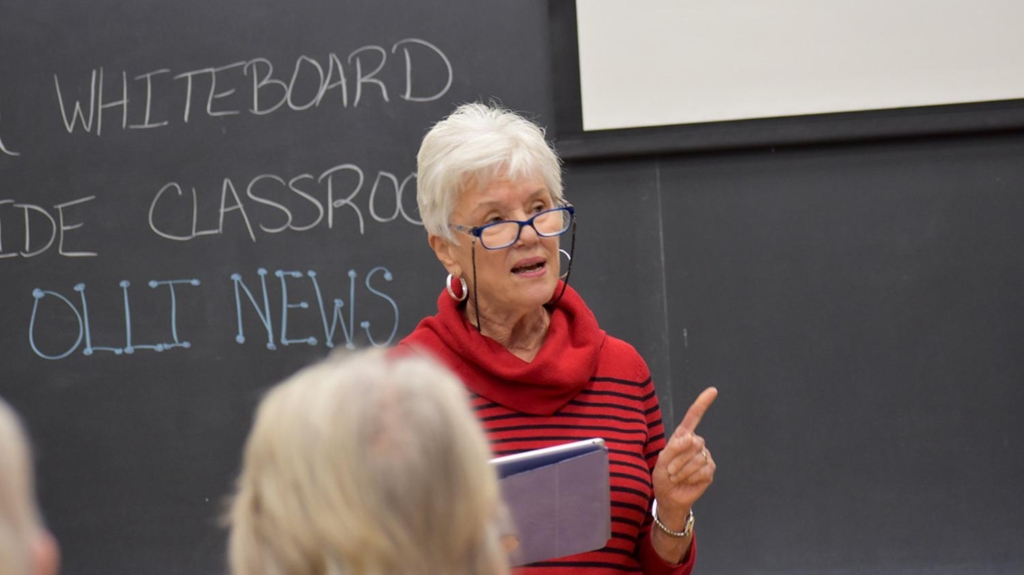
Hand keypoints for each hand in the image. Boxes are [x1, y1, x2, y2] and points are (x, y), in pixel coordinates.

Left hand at [651, 387, 716, 523]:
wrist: (669, 497)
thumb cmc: (663, 476)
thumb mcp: (662, 460)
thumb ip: (674, 448)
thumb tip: (689, 438)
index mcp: (683, 436)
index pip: (693, 417)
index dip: (702, 403)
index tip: (713, 391)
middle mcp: (696, 443)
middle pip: (693, 443)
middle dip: (678, 459)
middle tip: (670, 471)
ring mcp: (705, 456)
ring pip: (698, 458)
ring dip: (683, 471)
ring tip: (676, 477)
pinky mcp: (710, 470)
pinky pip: (703, 471)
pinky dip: (691, 478)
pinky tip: (687, 482)